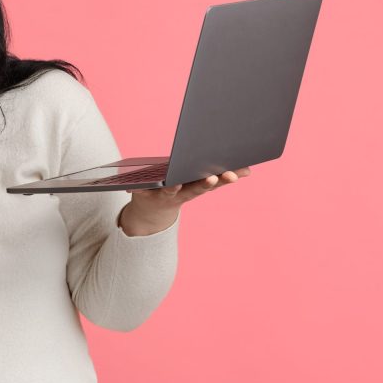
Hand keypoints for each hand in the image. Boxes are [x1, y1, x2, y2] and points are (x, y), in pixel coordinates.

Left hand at [118, 167, 250, 235]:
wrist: (151, 212)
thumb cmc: (178, 189)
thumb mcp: (198, 181)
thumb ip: (221, 176)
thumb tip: (248, 170)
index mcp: (197, 186)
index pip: (215, 182)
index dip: (225, 178)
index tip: (235, 174)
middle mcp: (183, 193)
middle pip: (196, 188)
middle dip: (206, 183)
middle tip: (213, 178)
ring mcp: (164, 195)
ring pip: (171, 190)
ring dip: (174, 187)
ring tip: (176, 182)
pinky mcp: (145, 194)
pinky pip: (141, 190)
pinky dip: (138, 189)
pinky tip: (134, 187)